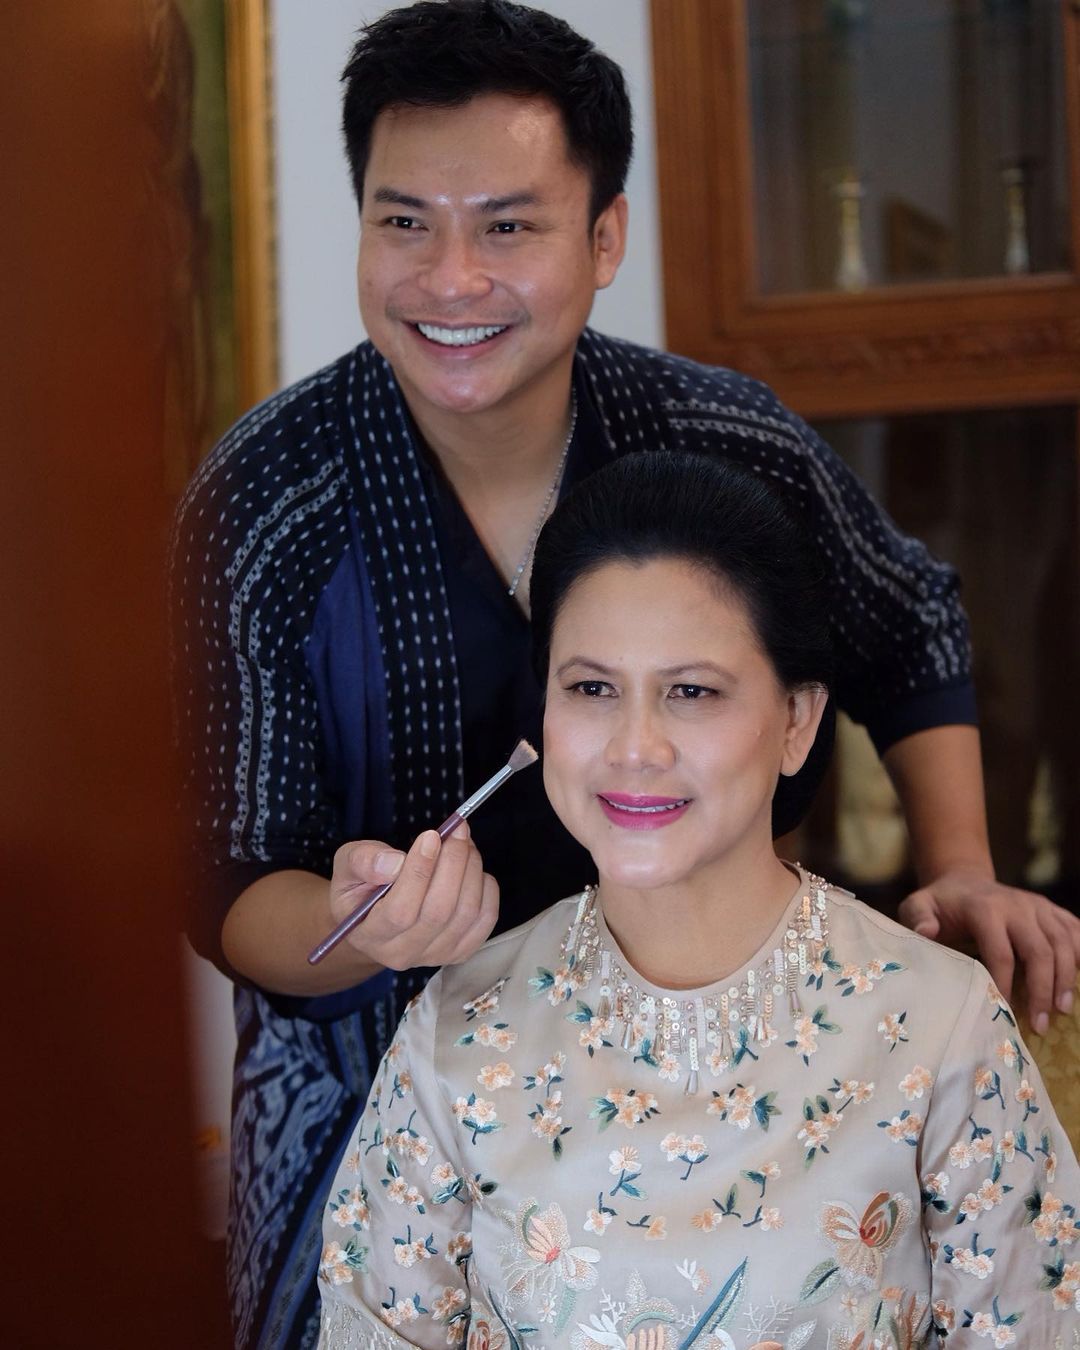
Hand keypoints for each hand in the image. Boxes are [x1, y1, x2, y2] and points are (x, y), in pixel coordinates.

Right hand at [329, 823, 498, 970]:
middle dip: (453, 863)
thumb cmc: (360, 887)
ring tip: (463, 842)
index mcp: (369, 935)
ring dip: (471, 870)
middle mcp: (402, 953)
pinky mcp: (460, 950)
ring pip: (466, 913)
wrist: (375, 918)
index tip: (431, 836)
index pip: (400, 911)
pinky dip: (486, 889)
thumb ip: (364, 861)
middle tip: (457, 830)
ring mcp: (434, 955)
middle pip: (439, 911)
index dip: (419, 871)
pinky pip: (485, 919)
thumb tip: (396, 863)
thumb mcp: (348, 865)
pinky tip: (471, 869)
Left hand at [898, 868, 1079, 1032]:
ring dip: (1066, 978)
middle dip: (1042, 989)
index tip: (1004, 1010)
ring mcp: (1037, 906)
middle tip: (1041, 1023)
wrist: (964, 881)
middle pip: (1039, 950)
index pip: (1001, 951)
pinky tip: (1079, 980)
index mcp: (984, 908)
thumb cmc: (940, 903)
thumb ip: (917, 918)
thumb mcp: (918, 905)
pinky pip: (1074, 930)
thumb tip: (927, 932)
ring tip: (1063, 1009)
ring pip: (1063, 943)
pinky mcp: (1051, 909)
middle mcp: (1016, 905)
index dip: (1004, 983)